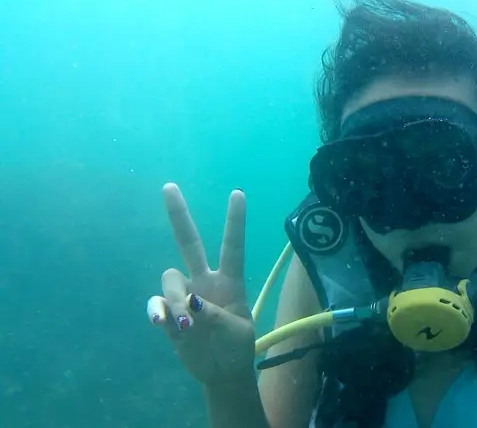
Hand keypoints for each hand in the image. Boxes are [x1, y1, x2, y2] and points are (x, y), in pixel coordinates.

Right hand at [146, 183, 255, 386]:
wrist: (221, 373)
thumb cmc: (236, 348)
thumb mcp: (236, 333)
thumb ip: (215, 316)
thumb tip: (190, 302)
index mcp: (230, 282)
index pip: (233, 246)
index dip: (234, 221)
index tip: (238, 193)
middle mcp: (205, 282)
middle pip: (189, 243)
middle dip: (178, 216)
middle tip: (169, 186)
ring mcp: (184, 296)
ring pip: (169, 279)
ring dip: (173, 298)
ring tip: (185, 324)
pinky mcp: (168, 314)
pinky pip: (155, 304)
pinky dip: (157, 310)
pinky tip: (161, 322)